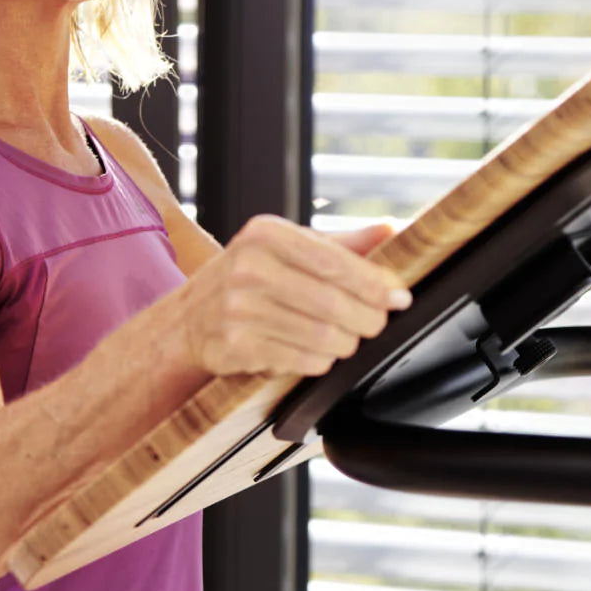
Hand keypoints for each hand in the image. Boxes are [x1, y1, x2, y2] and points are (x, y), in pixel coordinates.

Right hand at [168, 215, 411, 377]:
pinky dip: (320, 361)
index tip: (401, 296)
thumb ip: (342, 243)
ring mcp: (237, 309)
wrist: (190, 317)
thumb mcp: (289, 247)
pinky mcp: (234, 347)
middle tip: (378, 323)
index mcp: (267, 234)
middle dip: (368, 318)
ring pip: (320, 336)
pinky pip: (300, 361)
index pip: (335, 261)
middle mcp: (248, 268)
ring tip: (348, 338)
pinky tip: (317, 353)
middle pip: (332, 303)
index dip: (374, 283)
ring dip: (346, 342)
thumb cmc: (251, 277)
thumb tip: (392, 229)